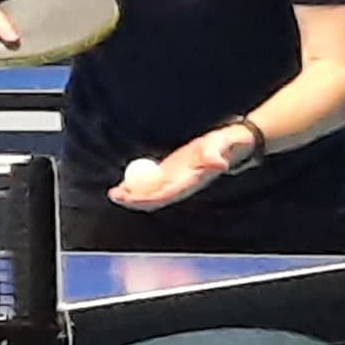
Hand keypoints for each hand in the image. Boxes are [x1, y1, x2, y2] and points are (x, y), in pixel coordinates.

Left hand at [107, 125, 252, 210]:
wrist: (230, 145)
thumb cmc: (225, 145)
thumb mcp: (221, 146)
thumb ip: (216, 155)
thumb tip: (218, 164)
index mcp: (190, 181)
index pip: (166, 194)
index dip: (147, 197)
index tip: (131, 197)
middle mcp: (181, 185)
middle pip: (154, 198)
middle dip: (135, 200)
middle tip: (115, 196)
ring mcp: (175, 180)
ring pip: (151, 193)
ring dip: (133, 195)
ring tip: (114, 194)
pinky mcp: (171, 173)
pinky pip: (152, 184)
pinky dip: (137, 185)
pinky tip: (123, 185)